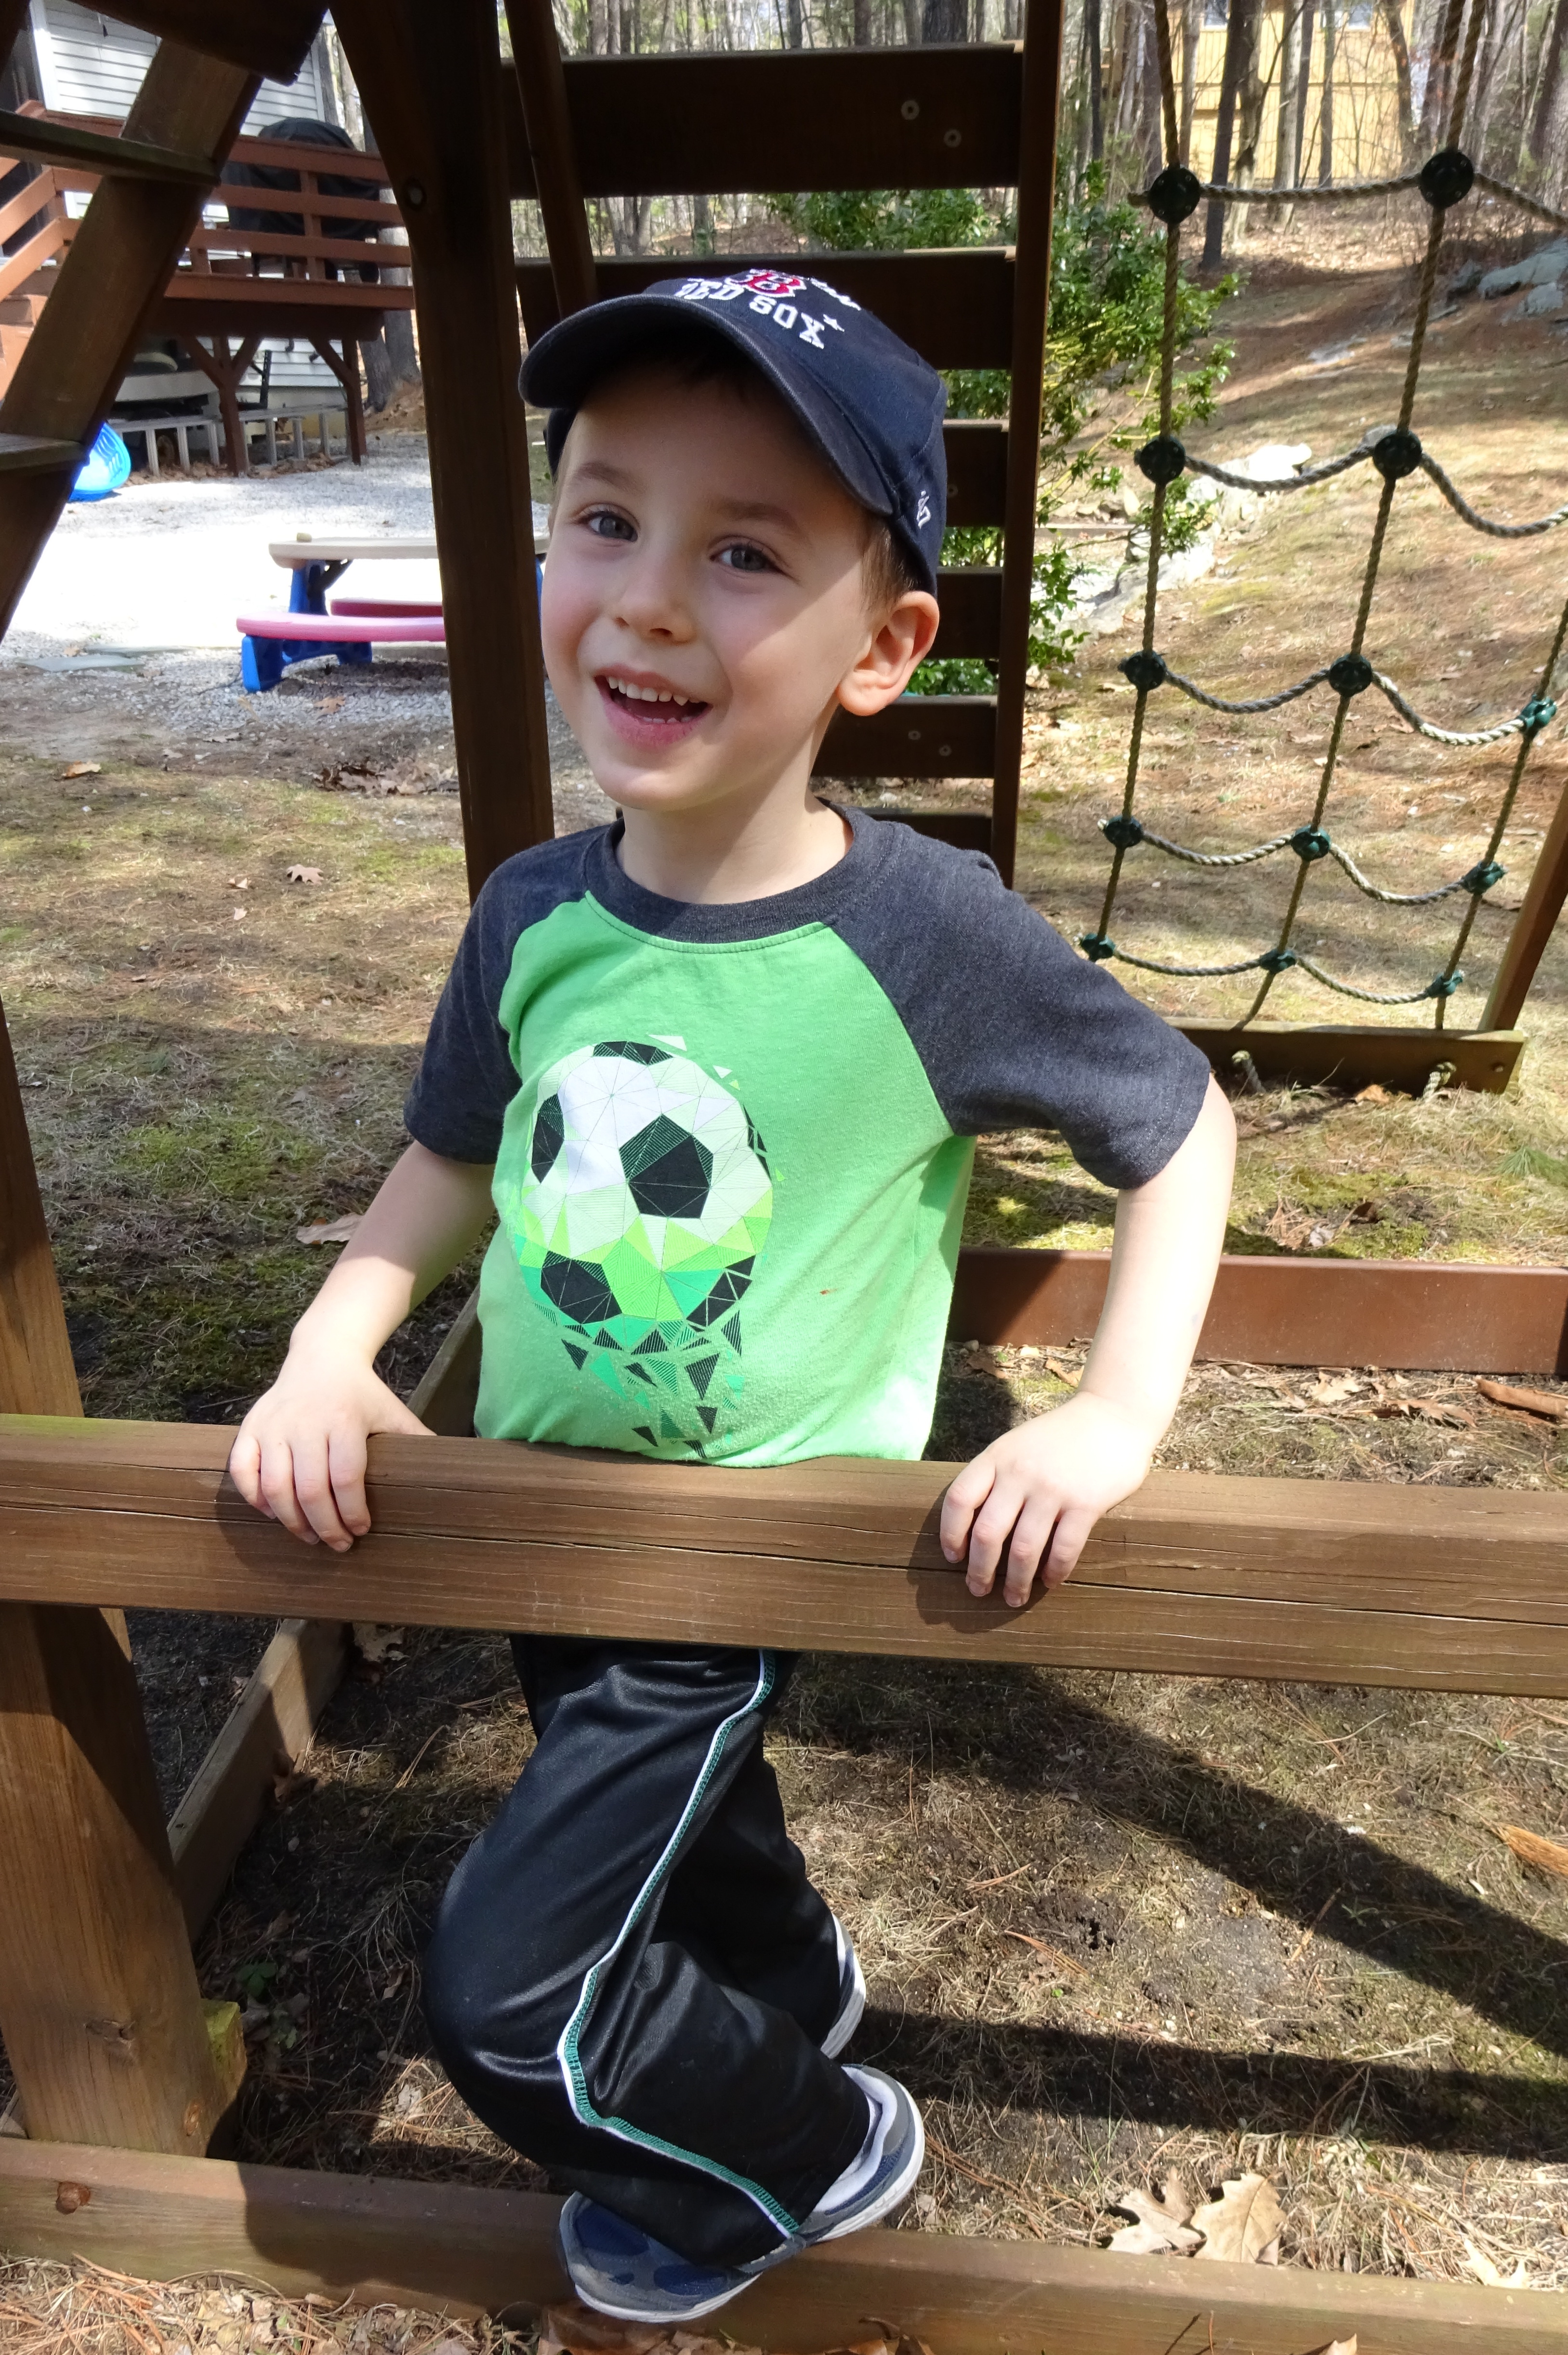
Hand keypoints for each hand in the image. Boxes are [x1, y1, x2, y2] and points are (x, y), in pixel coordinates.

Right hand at [228, 1349, 430, 1551]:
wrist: (321, 1356)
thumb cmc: (361, 1394)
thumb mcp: (392, 1412)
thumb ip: (416, 1440)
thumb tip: (450, 1470)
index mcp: (344, 1420)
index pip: (346, 1478)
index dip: (352, 1512)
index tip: (362, 1530)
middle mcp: (305, 1423)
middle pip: (310, 1490)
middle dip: (326, 1526)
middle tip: (338, 1543)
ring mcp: (273, 1426)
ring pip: (275, 1488)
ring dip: (292, 1521)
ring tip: (311, 1535)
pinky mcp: (250, 1428)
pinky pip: (243, 1472)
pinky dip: (256, 1499)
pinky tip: (275, 1513)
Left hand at [939, 1389, 1157, 1607]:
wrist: (1113, 1415)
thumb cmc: (1059, 1436)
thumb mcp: (1016, 1445)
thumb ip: (996, 1477)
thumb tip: (973, 1527)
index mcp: (996, 1458)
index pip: (959, 1500)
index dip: (950, 1534)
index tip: (954, 1558)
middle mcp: (1020, 1473)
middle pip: (987, 1533)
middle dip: (979, 1570)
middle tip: (978, 1590)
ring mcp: (1053, 1489)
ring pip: (1024, 1549)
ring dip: (1016, 1581)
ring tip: (1013, 1598)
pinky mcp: (1086, 1504)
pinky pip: (1063, 1550)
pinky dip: (1053, 1572)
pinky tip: (1049, 1582)